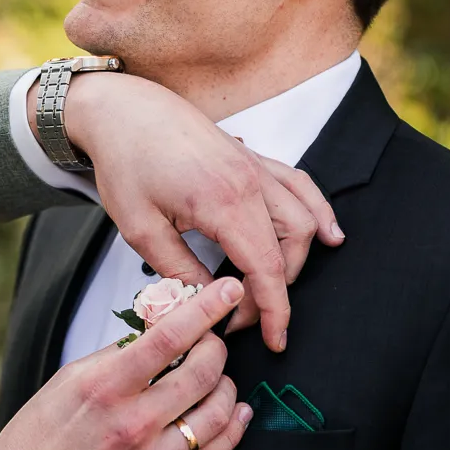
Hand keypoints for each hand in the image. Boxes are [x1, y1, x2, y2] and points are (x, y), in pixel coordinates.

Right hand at [0, 278, 251, 449]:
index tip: (226, 292)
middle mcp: (130, 424)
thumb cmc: (36, 441)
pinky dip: (233, 429)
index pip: (169, 337)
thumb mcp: (67, 381)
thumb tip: (158, 327)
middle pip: (203, 373)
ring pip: (217, 414)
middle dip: (217, 349)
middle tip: (213, 342)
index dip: (206, 309)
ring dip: (226, 388)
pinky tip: (235, 414)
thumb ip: (116, 355)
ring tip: (219, 380)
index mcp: (103, 388)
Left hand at [37, 71, 342, 351]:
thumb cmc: (125, 163)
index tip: (275, 341)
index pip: (268, 268)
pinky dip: (319, 212)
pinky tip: (328, 235)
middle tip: (239, 316)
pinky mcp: (253, 158)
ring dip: (298, 258)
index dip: (274, 311)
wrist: (121, 108)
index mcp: (223, 202)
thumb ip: (177, 270)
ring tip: (274, 290)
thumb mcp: (140, 228)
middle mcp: (250, 182)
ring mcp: (256, 166)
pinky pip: (301, 186)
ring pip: (304, 218)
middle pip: (292, 248)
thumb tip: (204, 304)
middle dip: (276, 291)